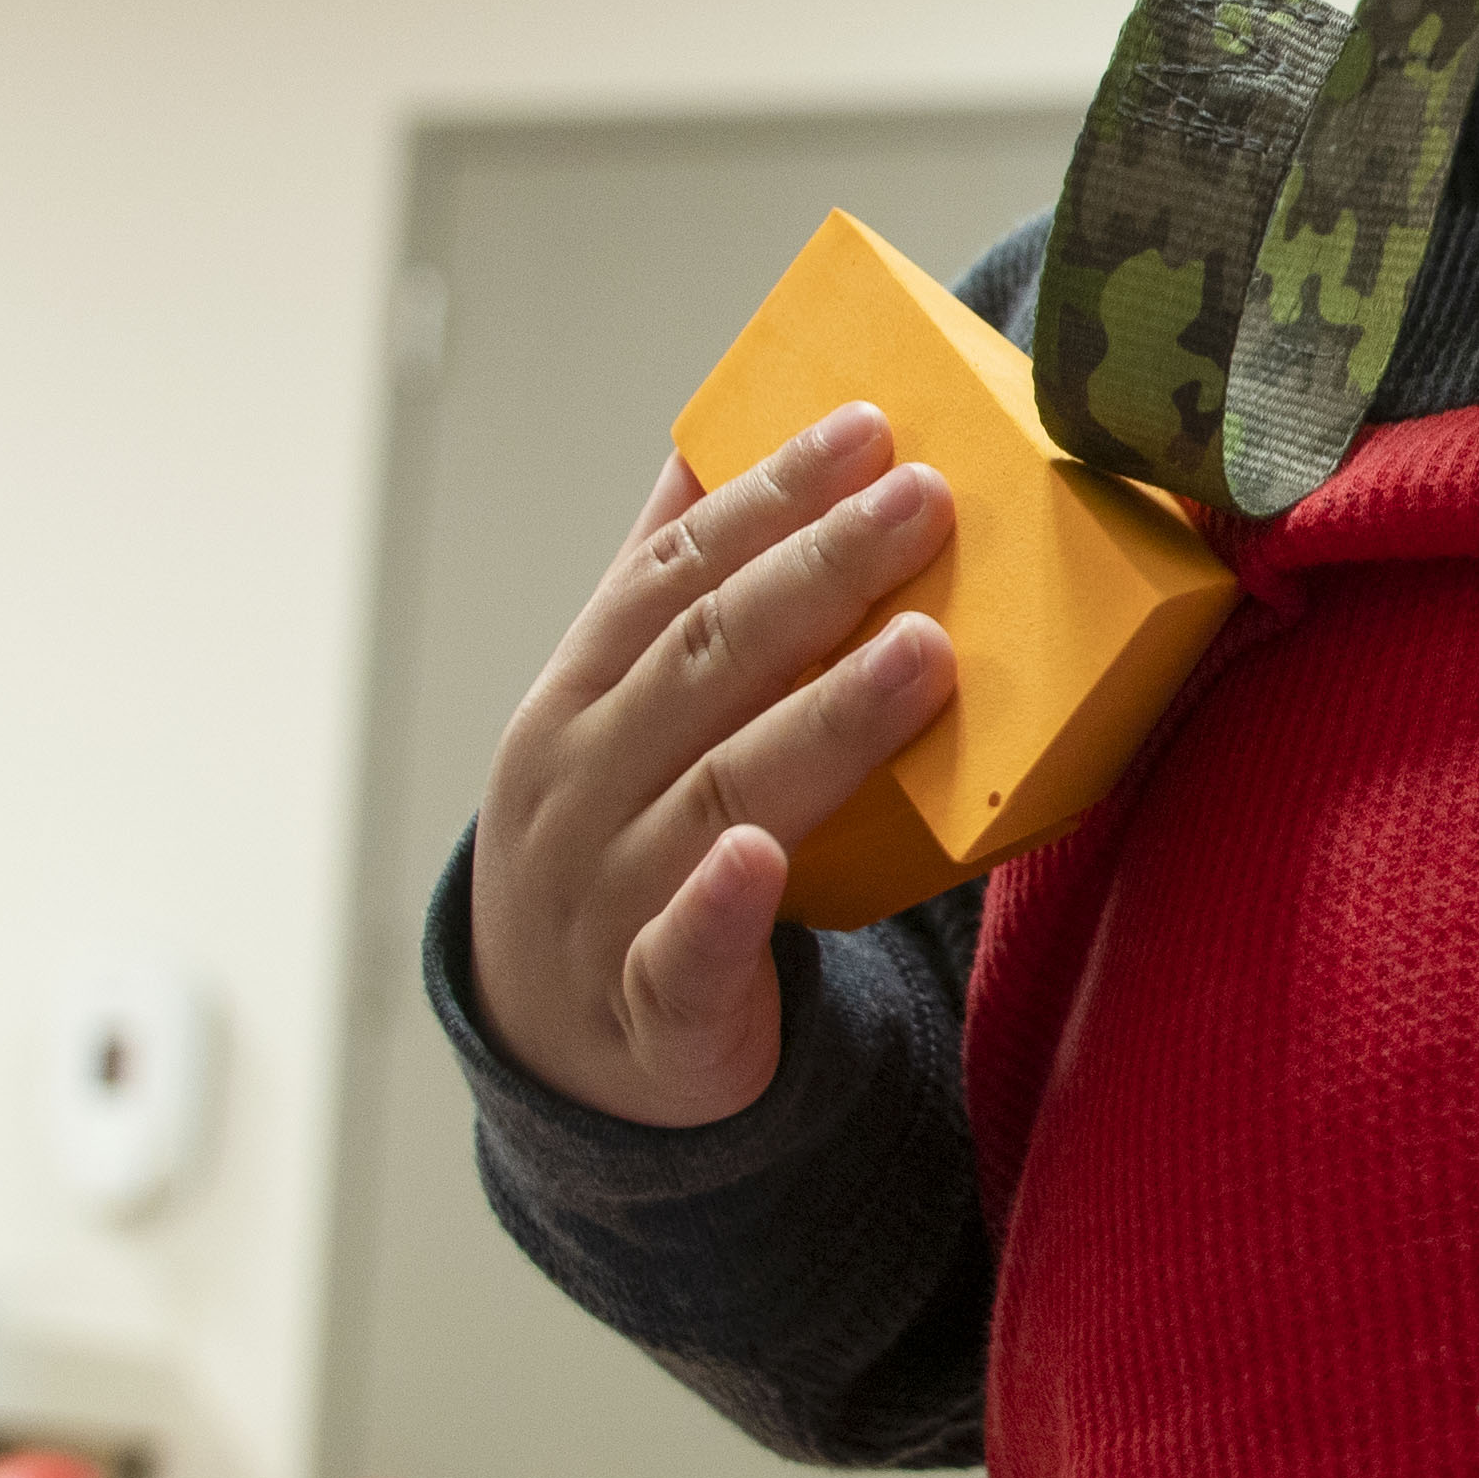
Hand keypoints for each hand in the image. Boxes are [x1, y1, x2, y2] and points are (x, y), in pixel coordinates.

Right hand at [471, 410, 962, 1125]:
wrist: (552, 1050)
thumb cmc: (612, 843)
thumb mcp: (611, 712)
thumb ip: (660, 592)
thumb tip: (710, 444)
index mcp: (577, 697)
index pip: (676, 573)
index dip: (771, 496)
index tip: (870, 427)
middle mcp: (581, 785)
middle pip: (705, 662)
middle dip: (819, 573)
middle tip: (925, 500)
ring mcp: (607, 897)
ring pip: (722, 793)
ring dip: (823, 717)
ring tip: (925, 650)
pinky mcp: (654, 1012)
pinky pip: (682, 956)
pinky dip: (717, 908)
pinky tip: (759, 859)